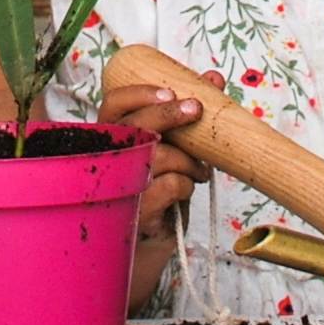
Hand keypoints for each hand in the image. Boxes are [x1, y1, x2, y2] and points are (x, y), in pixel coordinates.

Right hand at [100, 78, 209, 237]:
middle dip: (170, 113)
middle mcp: (110, 158)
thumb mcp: (172, 149)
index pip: (113, 104)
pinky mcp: (135, 212)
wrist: (147, 246)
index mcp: (114, 137)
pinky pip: (169, 185)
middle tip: (196, 110)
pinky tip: (184, 192)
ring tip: (198, 171)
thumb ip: (186, 115)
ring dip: (189, 160)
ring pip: (159, 155)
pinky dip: (185, 185)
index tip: (170, 90)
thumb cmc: (158, 192)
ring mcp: (119, 186)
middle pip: (134, 124)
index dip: (139, 93)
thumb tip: (212, 78)